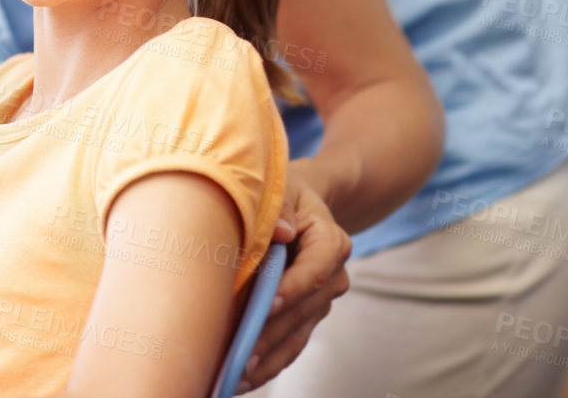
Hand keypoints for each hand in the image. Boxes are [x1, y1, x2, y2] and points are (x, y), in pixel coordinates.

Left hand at [237, 161, 351, 392]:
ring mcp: (321, 300)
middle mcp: (332, 275)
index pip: (314, 268)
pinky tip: (241, 379)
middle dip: (270, 334)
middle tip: (239, 356)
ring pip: (296, 335)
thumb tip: (280, 232)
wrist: (299, 202)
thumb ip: (280, 209)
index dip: (291, 287)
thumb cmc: (282, 192)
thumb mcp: (282, 189)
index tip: (267, 304)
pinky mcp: (306, 316)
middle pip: (303, 310)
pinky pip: (290, 344)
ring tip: (234, 378)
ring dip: (266, 359)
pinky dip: (267, 362)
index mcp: (330, 241)